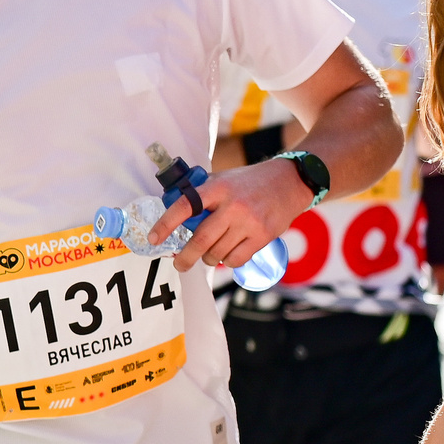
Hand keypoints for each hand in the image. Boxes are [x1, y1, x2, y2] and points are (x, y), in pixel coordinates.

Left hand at [151, 160, 306, 272]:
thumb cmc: (250, 182)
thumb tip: (174, 208)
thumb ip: (202, 192)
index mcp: (218, 187)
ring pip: (218, 253)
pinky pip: (236, 259)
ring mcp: (249, 222)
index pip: (186, 206)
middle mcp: (233, 205)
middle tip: (179, 264)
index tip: (154, 238)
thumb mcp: (224, 179)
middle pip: (201, 239)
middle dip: (185, 257)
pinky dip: (227, 261)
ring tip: (209, 254)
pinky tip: (228, 255)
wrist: (290, 182)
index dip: (166, 223)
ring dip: (209, 259)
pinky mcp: (262, 236)